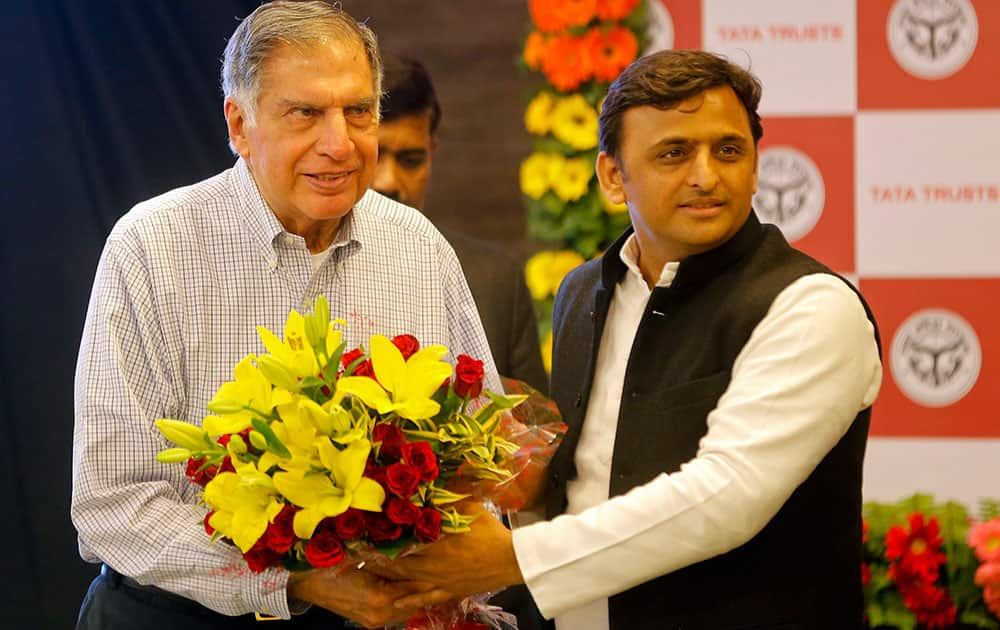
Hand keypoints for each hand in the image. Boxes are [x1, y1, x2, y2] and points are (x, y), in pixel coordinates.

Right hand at [287, 565, 451, 628]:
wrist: (309, 583)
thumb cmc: (334, 565)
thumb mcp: (365, 556)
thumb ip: (390, 558)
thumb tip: (414, 548)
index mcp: (379, 597)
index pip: (415, 586)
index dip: (430, 573)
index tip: (445, 561)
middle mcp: (380, 613)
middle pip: (415, 601)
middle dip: (428, 586)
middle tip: (444, 570)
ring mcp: (375, 621)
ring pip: (407, 609)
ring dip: (417, 595)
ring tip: (431, 578)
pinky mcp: (371, 623)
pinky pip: (396, 614)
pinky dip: (405, 601)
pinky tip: (410, 589)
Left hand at [367, 502, 524, 607]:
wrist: (513, 559)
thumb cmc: (491, 531)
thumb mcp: (469, 505)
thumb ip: (449, 493)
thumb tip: (432, 475)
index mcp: (436, 541)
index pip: (401, 540)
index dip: (381, 538)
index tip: (362, 534)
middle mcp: (432, 563)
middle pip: (397, 562)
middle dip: (376, 558)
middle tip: (356, 555)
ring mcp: (439, 580)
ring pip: (406, 581)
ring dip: (386, 578)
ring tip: (366, 575)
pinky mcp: (448, 591)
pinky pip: (424, 598)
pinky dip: (407, 601)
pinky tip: (393, 605)